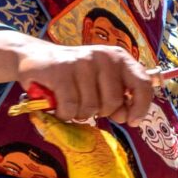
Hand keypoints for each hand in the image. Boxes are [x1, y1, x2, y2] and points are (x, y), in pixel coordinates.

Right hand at [15, 40, 156, 125]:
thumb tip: (127, 116)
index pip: (142, 84)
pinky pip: (70, 107)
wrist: (35, 56)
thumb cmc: (75, 74)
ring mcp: (81, 62)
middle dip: (100, 112)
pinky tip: (58, 106)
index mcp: (119, 58)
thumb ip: (118, 96)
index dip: (141, 107)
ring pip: (90, 107)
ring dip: (79, 113)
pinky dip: (63, 114)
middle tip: (87, 105)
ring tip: (70, 101)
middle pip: (113, 102)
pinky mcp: (60, 71)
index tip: (132, 121)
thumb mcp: (101, 80)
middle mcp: (103, 57)